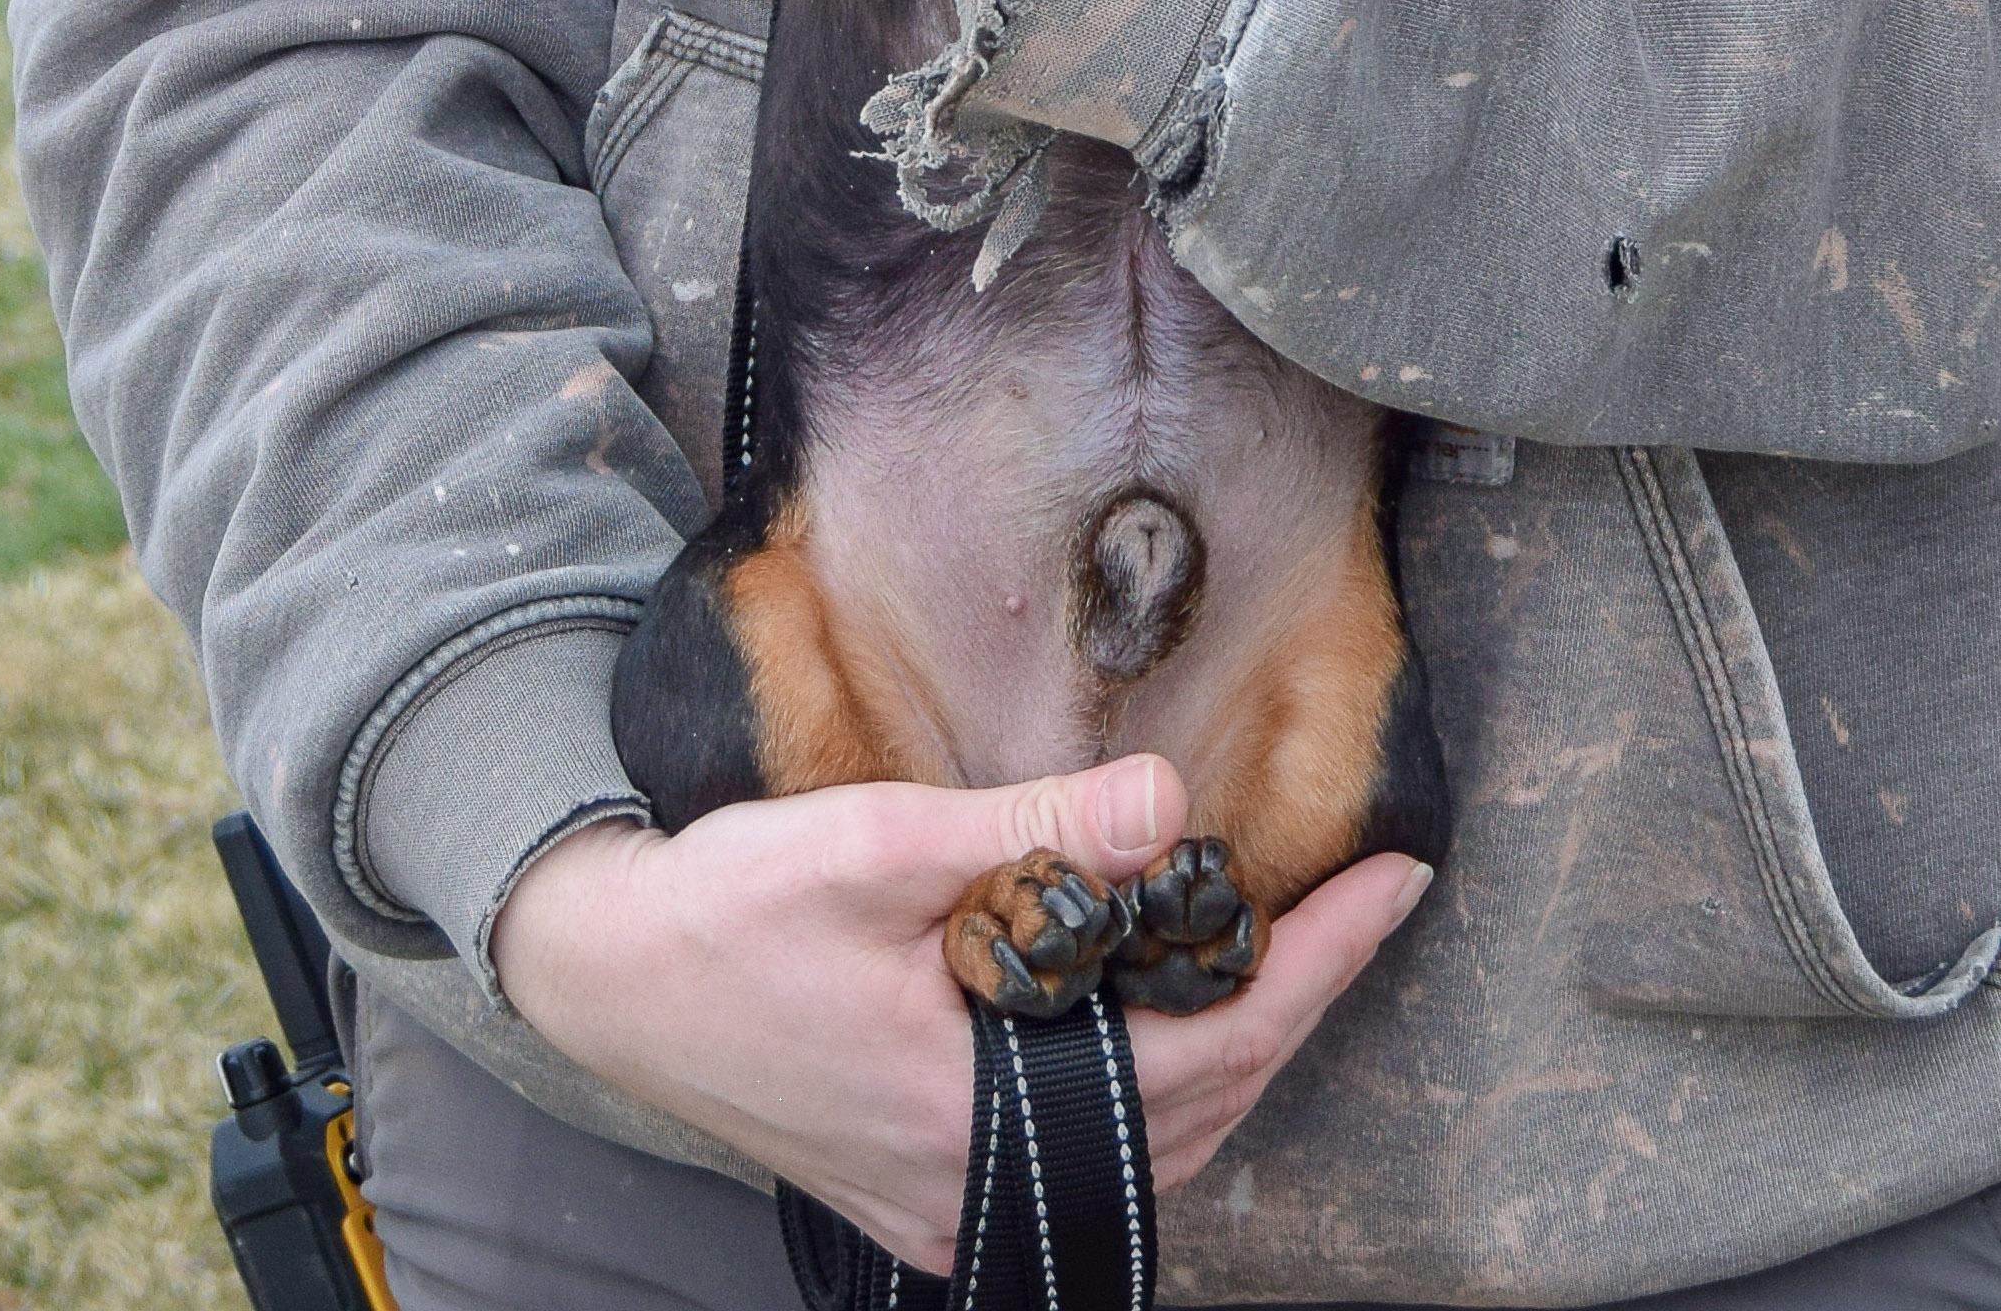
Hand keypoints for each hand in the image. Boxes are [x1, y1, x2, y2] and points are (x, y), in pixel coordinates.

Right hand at [495, 761, 1430, 1273]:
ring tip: (1302, 941)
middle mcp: (975, 1183)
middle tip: (1372, 898)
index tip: (1394, 880)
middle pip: (1197, 1110)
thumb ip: (1026, 830)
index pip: (1205, 1050)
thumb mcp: (875, 845)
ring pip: (1154, 1137)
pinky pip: (1096, 1138)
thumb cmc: (726, 909)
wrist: (606, 973)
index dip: (1313, 963)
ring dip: (1237, 1042)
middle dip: (1297, 998)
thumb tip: (1167, 806)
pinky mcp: (931, 1172)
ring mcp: (951, 1192)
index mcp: (973, 1114)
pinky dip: (1163, 1073)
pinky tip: (1180, 1001)